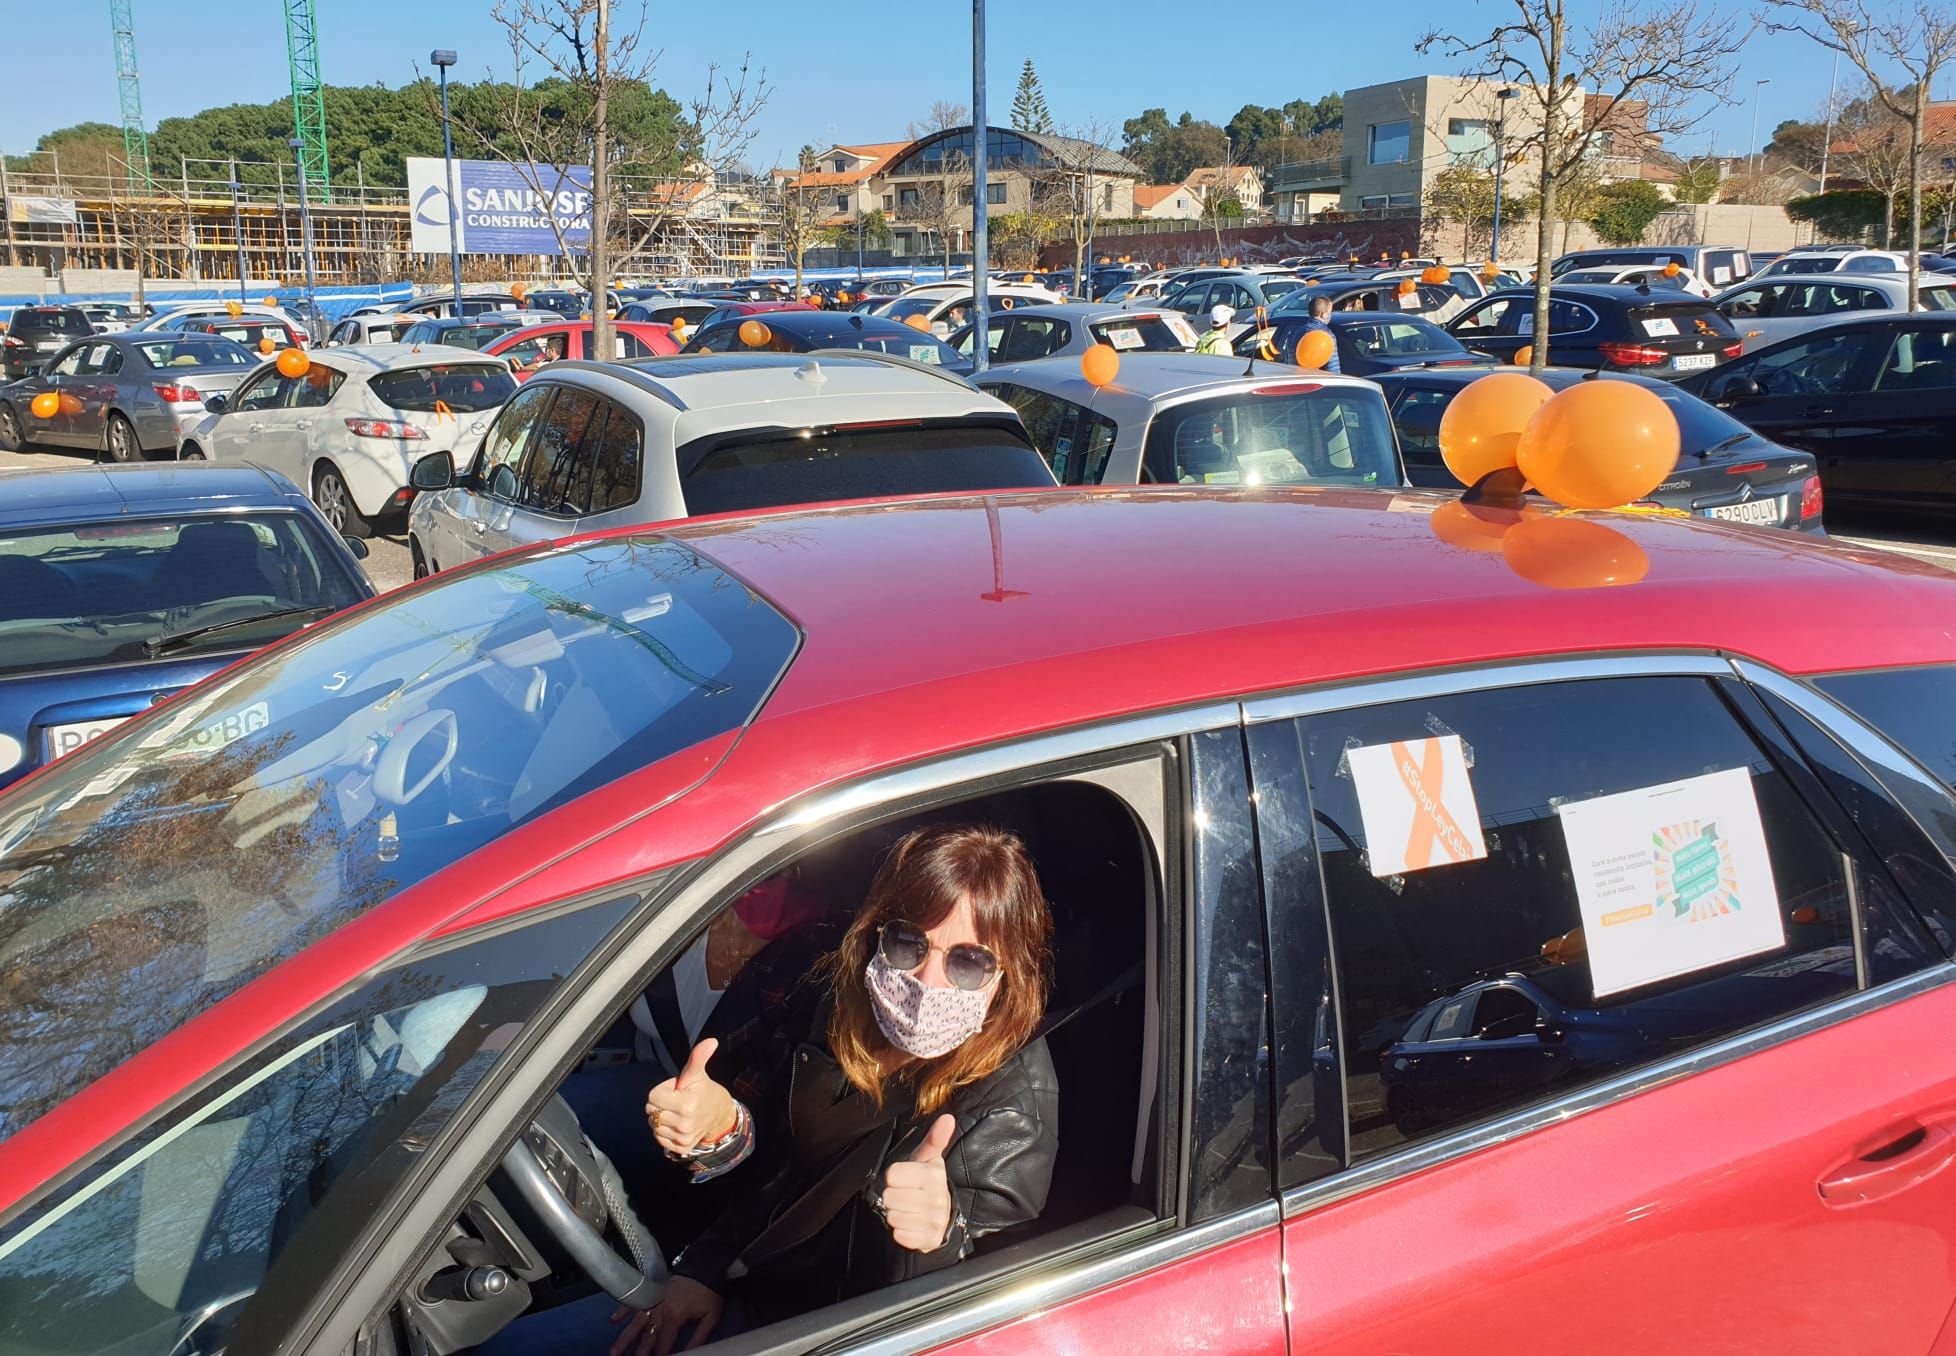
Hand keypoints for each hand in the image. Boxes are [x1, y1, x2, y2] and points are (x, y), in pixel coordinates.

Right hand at [608, 1276, 722, 1355]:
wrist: (705, 1268)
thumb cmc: (709, 1294)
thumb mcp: (710, 1318)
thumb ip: (698, 1338)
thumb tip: (689, 1354)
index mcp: (675, 1316)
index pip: (664, 1344)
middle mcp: (661, 1310)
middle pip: (646, 1337)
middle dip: (637, 1353)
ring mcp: (653, 1300)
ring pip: (635, 1323)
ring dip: (624, 1338)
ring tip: (614, 1352)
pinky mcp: (651, 1292)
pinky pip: (635, 1303)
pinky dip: (622, 1311)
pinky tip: (613, 1321)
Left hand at [645, 1038, 734, 1155]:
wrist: (719, 1115)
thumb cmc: (703, 1091)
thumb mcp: (697, 1073)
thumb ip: (698, 1057)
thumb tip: (710, 1041)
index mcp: (686, 1104)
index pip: (653, 1096)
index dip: (662, 1090)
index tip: (676, 1090)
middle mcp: (684, 1123)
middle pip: (651, 1111)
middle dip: (661, 1104)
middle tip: (677, 1101)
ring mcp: (682, 1137)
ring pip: (654, 1125)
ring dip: (661, 1118)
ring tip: (677, 1112)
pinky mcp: (681, 1148)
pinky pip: (659, 1138)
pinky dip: (664, 1131)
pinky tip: (676, 1124)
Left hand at [882, 1113, 955, 1252]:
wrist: (945, 1216)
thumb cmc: (928, 1183)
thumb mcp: (928, 1159)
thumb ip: (934, 1139)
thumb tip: (947, 1118)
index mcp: (933, 1176)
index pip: (892, 1175)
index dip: (894, 1176)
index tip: (904, 1178)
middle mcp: (935, 1199)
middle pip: (890, 1197)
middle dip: (894, 1196)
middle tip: (906, 1194)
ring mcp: (933, 1221)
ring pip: (893, 1217)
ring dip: (896, 1213)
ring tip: (908, 1208)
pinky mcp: (928, 1240)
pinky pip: (900, 1236)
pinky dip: (901, 1231)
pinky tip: (911, 1223)